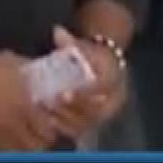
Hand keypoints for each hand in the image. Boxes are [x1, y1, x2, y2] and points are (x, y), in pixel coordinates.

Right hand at [0, 51, 57, 151]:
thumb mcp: (6, 60)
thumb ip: (27, 66)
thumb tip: (44, 69)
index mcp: (22, 105)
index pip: (48, 127)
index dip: (51, 127)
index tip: (49, 122)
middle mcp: (14, 124)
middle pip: (40, 145)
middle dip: (43, 140)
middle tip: (41, 133)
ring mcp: (0, 138)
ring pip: (24, 153)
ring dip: (29, 148)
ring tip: (27, 140)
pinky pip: (6, 156)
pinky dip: (12, 152)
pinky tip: (10, 143)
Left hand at [40, 26, 127, 141]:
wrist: (105, 68)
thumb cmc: (93, 57)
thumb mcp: (84, 47)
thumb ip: (70, 42)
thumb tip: (57, 31)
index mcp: (115, 78)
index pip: (102, 88)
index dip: (84, 93)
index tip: (64, 92)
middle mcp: (114, 100)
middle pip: (95, 110)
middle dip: (72, 107)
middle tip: (52, 102)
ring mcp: (105, 114)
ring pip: (88, 122)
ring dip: (65, 118)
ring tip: (47, 110)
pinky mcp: (94, 123)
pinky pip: (81, 130)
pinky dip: (64, 127)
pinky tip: (48, 120)